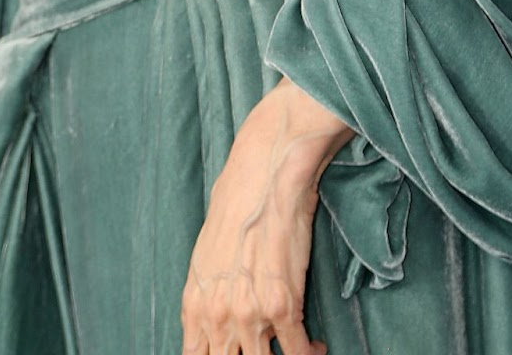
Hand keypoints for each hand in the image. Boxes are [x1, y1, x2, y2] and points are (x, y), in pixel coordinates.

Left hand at [180, 78, 352, 354]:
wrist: (263, 173)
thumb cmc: (236, 208)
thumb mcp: (207, 256)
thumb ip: (209, 298)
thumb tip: (216, 327)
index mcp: (195, 303)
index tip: (233, 353)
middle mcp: (218, 315)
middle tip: (268, 348)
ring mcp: (249, 313)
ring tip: (293, 349)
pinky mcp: (282, 306)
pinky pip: (298, 352)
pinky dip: (309, 353)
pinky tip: (315, 346)